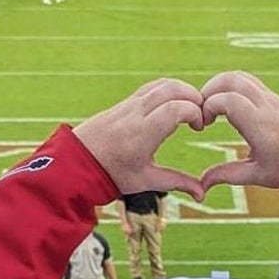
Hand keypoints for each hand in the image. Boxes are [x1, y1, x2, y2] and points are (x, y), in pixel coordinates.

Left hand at [74, 79, 204, 199]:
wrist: (76, 162)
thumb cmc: (111, 174)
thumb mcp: (145, 181)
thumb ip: (176, 182)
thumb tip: (202, 194)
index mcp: (141, 135)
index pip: (176, 109)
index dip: (195, 112)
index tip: (200, 127)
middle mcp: (135, 114)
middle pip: (172, 88)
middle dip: (194, 97)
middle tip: (201, 115)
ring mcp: (129, 105)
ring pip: (162, 84)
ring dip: (183, 91)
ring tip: (191, 110)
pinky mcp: (125, 102)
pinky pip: (152, 87)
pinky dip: (169, 91)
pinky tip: (175, 107)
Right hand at [198, 72, 278, 193]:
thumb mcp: (258, 175)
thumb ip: (227, 174)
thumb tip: (201, 183)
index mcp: (262, 126)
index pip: (229, 100)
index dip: (208, 106)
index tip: (203, 124)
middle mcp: (267, 107)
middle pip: (232, 79)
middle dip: (209, 90)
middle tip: (201, 111)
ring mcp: (273, 98)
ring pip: (240, 76)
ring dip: (220, 86)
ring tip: (212, 108)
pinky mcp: (276, 97)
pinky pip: (249, 82)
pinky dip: (232, 88)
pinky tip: (228, 107)